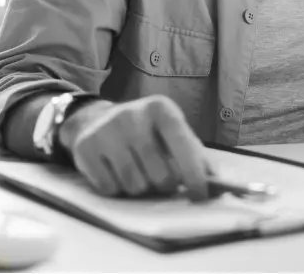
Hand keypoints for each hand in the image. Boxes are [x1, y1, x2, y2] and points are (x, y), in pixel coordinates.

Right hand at [59, 95, 211, 199]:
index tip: (200, 194)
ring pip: (134, 185)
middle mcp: (132, 115)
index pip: (183, 144)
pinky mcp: (85, 147)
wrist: (96, 121)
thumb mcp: (172, 134)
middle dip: (163, 184)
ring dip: (139, 188)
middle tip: (159, 177)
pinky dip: (116, 188)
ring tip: (135, 171)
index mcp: (160, 109)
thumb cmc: (145, 132)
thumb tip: (218, 185)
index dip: (194, 174)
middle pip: (159, 174)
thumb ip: (196, 157)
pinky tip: (114, 171)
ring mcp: (106, 130)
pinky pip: (110, 188)